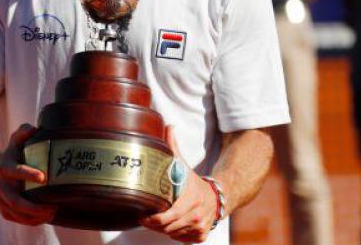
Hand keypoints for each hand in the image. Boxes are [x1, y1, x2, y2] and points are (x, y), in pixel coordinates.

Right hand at [0, 124, 55, 224]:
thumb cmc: (11, 155)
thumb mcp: (15, 141)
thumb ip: (23, 132)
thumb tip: (35, 128)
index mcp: (5, 167)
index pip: (16, 171)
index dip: (28, 174)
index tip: (43, 177)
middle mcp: (1, 186)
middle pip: (15, 200)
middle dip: (33, 206)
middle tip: (52, 206)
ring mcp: (1, 200)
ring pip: (17, 213)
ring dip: (35, 216)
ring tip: (52, 211)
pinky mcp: (4, 210)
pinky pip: (18, 220)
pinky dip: (32, 221)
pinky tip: (46, 217)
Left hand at [140, 126, 218, 242]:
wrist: (218, 196)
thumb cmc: (194, 181)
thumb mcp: (183, 165)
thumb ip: (173, 147)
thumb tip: (168, 126)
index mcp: (191, 199)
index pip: (168, 216)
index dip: (152, 218)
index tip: (142, 215)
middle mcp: (196, 216)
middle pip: (167, 227)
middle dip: (153, 224)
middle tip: (144, 218)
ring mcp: (199, 228)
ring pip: (172, 234)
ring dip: (162, 229)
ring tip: (155, 220)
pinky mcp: (201, 236)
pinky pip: (181, 239)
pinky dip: (174, 234)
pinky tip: (171, 224)